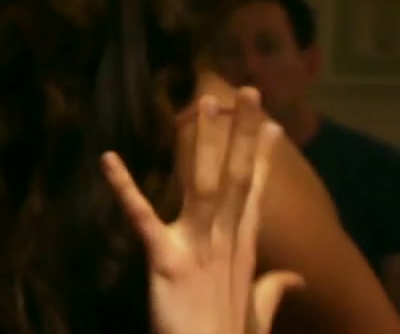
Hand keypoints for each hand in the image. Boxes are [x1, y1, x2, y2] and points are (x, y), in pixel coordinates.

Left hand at [102, 86, 304, 333]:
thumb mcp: (257, 313)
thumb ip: (273, 290)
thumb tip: (296, 278)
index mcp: (244, 250)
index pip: (255, 194)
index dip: (262, 159)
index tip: (272, 125)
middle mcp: (226, 241)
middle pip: (238, 178)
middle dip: (243, 135)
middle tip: (247, 93)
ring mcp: (197, 247)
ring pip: (204, 184)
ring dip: (204, 142)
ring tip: (205, 104)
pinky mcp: (164, 259)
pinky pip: (140, 216)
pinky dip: (123, 187)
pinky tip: (107, 157)